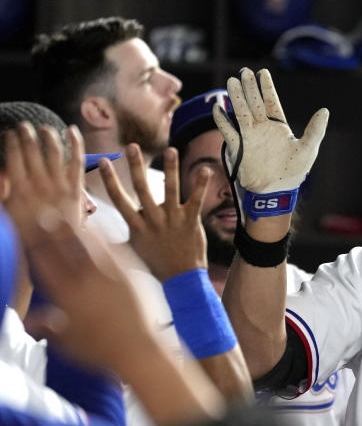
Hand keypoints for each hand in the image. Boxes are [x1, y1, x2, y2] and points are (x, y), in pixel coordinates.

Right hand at [3, 123, 84, 243]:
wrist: (56, 255)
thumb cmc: (29, 237)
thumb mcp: (9, 214)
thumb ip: (4, 192)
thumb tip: (4, 173)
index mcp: (19, 191)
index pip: (14, 157)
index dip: (12, 142)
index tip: (10, 133)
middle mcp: (38, 186)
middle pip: (32, 151)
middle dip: (27, 135)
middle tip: (24, 125)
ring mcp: (59, 187)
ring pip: (53, 152)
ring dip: (47, 136)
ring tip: (43, 128)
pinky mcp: (76, 190)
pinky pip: (77, 162)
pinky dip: (76, 144)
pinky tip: (72, 131)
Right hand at [22, 206, 152, 371]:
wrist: (142, 351)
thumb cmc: (103, 352)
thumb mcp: (69, 344)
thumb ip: (47, 328)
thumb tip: (27, 321)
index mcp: (67, 297)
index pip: (45, 262)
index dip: (35, 244)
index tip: (29, 231)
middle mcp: (87, 281)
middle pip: (64, 246)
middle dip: (52, 228)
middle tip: (43, 213)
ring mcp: (112, 274)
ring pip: (89, 243)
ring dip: (75, 227)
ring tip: (66, 215)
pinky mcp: (133, 273)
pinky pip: (115, 248)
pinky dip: (103, 237)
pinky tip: (98, 229)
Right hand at [99, 144, 209, 280]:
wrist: (181, 278)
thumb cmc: (155, 264)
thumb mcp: (130, 252)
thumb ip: (113, 242)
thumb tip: (91, 238)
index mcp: (136, 226)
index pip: (118, 199)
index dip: (110, 179)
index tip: (103, 160)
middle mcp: (153, 220)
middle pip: (142, 189)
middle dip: (135, 166)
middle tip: (132, 146)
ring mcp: (172, 219)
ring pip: (170, 189)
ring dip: (170, 168)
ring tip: (170, 149)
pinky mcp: (190, 221)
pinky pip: (196, 199)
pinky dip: (200, 185)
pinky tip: (205, 169)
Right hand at [214, 67, 328, 198]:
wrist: (275, 192)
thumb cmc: (293, 173)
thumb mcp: (308, 150)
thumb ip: (315, 130)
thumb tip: (325, 110)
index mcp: (279, 127)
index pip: (271, 102)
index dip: (266, 87)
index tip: (262, 72)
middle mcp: (263, 129)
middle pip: (254, 103)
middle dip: (249, 87)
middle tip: (244, 71)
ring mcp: (250, 137)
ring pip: (240, 112)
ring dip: (236, 98)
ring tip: (231, 81)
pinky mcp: (239, 148)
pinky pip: (228, 132)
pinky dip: (222, 121)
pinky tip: (218, 109)